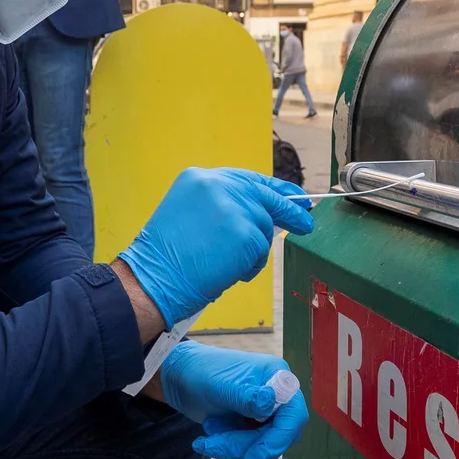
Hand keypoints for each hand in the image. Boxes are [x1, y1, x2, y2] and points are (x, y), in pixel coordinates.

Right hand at [118, 167, 313, 326]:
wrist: (153, 279)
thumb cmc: (166, 258)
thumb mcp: (188, 214)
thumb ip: (221, 206)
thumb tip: (258, 212)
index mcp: (199, 178)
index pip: (246, 178)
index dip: (272, 189)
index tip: (291, 196)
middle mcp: (218, 186)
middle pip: (266, 195)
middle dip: (289, 209)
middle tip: (304, 221)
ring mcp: (235, 207)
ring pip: (264, 227)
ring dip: (253, 250)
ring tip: (224, 263)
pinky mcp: (247, 233)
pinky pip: (261, 251)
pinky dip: (250, 266)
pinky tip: (228, 271)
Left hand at [156, 339, 307, 458]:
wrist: (180, 378)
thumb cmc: (202, 372)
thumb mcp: (222, 385)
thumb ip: (247, 397)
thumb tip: (270, 402)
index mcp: (277, 377)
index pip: (293, 415)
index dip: (278, 439)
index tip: (255, 457)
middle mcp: (276, 395)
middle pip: (277, 435)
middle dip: (246, 445)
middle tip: (215, 446)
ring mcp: (264, 412)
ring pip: (260, 444)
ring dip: (232, 445)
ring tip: (207, 435)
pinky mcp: (251, 425)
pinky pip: (247, 446)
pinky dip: (227, 445)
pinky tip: (210, 432)